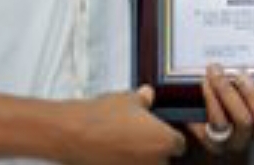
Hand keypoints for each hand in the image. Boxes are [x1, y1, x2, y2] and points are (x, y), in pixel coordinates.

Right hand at [61, 86, 186, 163]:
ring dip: (140, 159)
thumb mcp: (128, 99)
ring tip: (125, 145)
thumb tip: (148, 94)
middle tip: (141, 138)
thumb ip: (144, 98)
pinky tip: (113, 154)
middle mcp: (155, 163)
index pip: (179, 144)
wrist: (73, 134)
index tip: (161, 131)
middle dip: (156, 151)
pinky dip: (124, 162)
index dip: (171, 137)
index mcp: (164, 141)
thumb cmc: (103, 116)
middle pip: (165, 160)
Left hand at [189, 65, 253, 153]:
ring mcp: (238, 141)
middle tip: (240, 74)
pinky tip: (207, 82)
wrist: (208, 112)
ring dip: (228, 93)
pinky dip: (212, 99)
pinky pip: (217, 122)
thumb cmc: (238, 90)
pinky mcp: (216, 142)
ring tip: (217, 72)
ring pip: (241, 122)